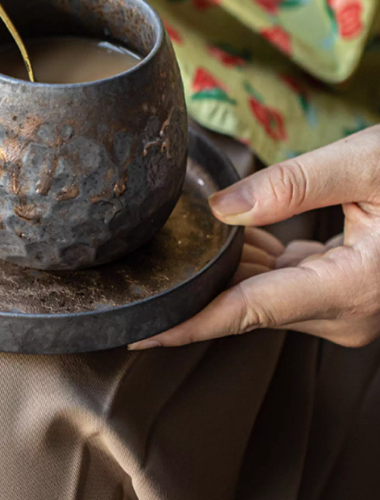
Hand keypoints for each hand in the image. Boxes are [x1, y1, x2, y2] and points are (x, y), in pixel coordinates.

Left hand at [129, 125, 379, 349]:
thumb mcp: (367, 166)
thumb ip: (292, 185)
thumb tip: (222, 208)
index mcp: (351, 288)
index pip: (248, 312)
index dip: (189, 324)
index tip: (142, 333)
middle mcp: (346, 312)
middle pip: (249, 302)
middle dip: (199, 283)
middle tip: (149, 263)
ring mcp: (346, 307)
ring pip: (264, 292)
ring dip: (227, 266)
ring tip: (184, 240)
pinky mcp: (344, 292)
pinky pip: (285, 281)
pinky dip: (257, 259)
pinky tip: (237, 231)